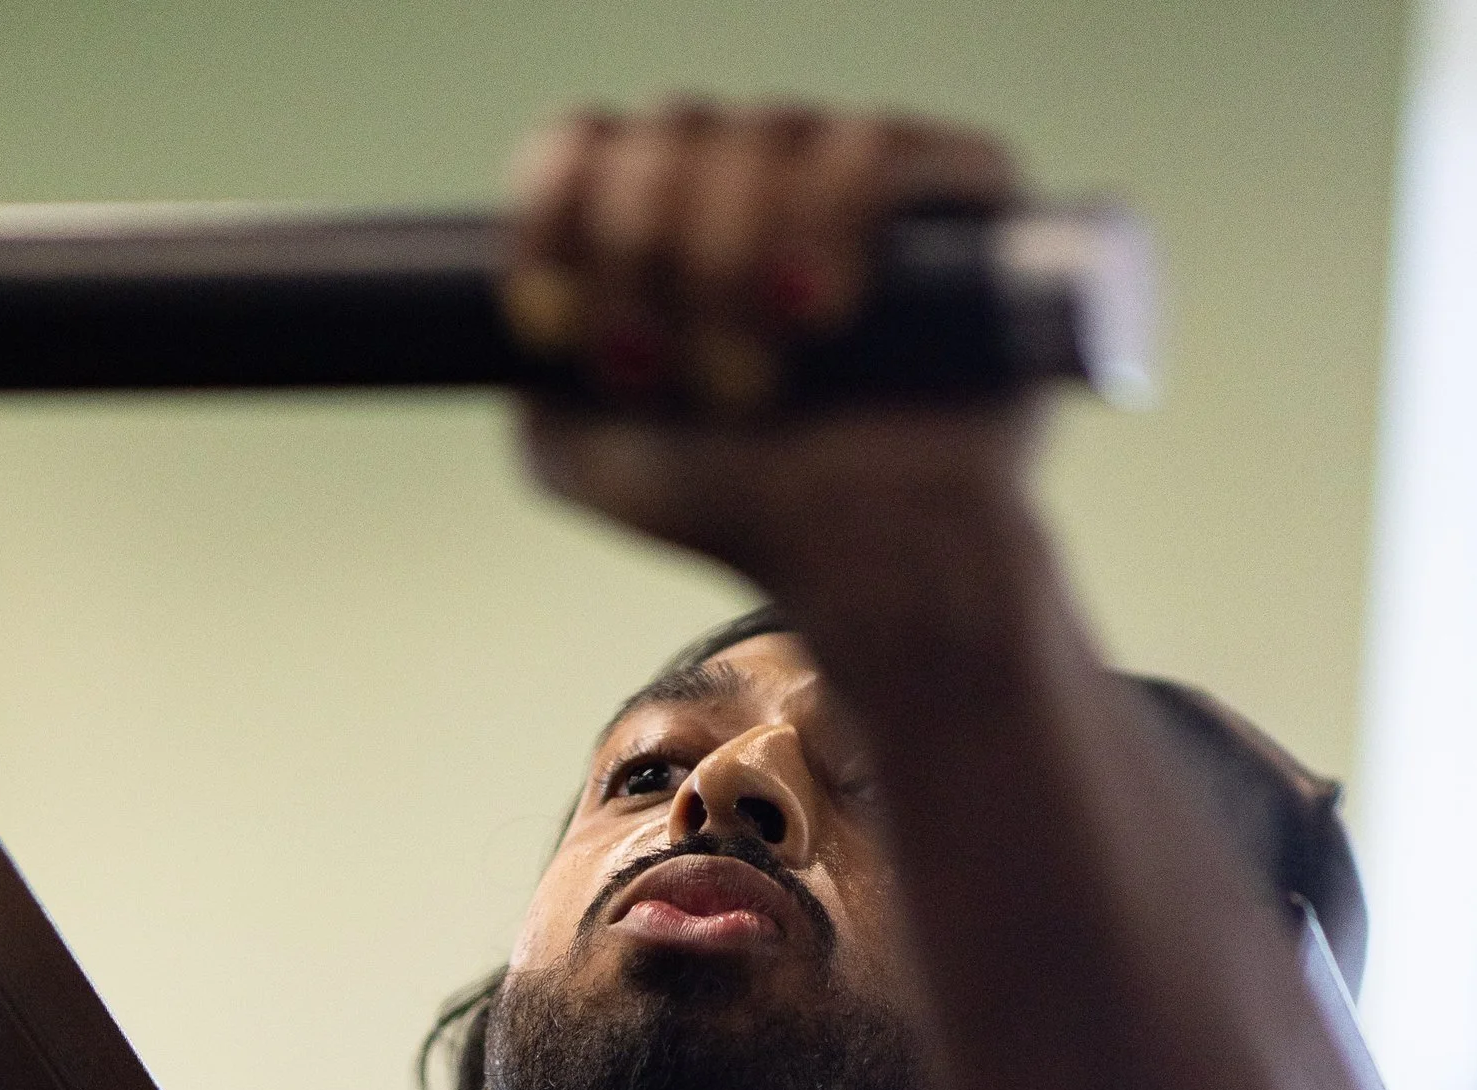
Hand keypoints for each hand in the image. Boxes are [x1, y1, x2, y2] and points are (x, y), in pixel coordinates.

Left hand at [507, 105, 1035, 632]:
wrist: (869, 573)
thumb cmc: (745, 513)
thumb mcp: (588, 455)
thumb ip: (529, 376)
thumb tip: (518, 310)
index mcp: (673, 224)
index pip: (589, 141)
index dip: (555, 205)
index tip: (552, 317)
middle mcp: (762, 181)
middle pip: (667, 128)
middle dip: (642, 256)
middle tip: (656, 372)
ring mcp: (858, 179)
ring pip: (761, 133)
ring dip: (726, 265)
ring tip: (749, 380)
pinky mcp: (958, 192)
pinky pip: (864, 147)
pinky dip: (823, 223)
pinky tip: (815, 317)